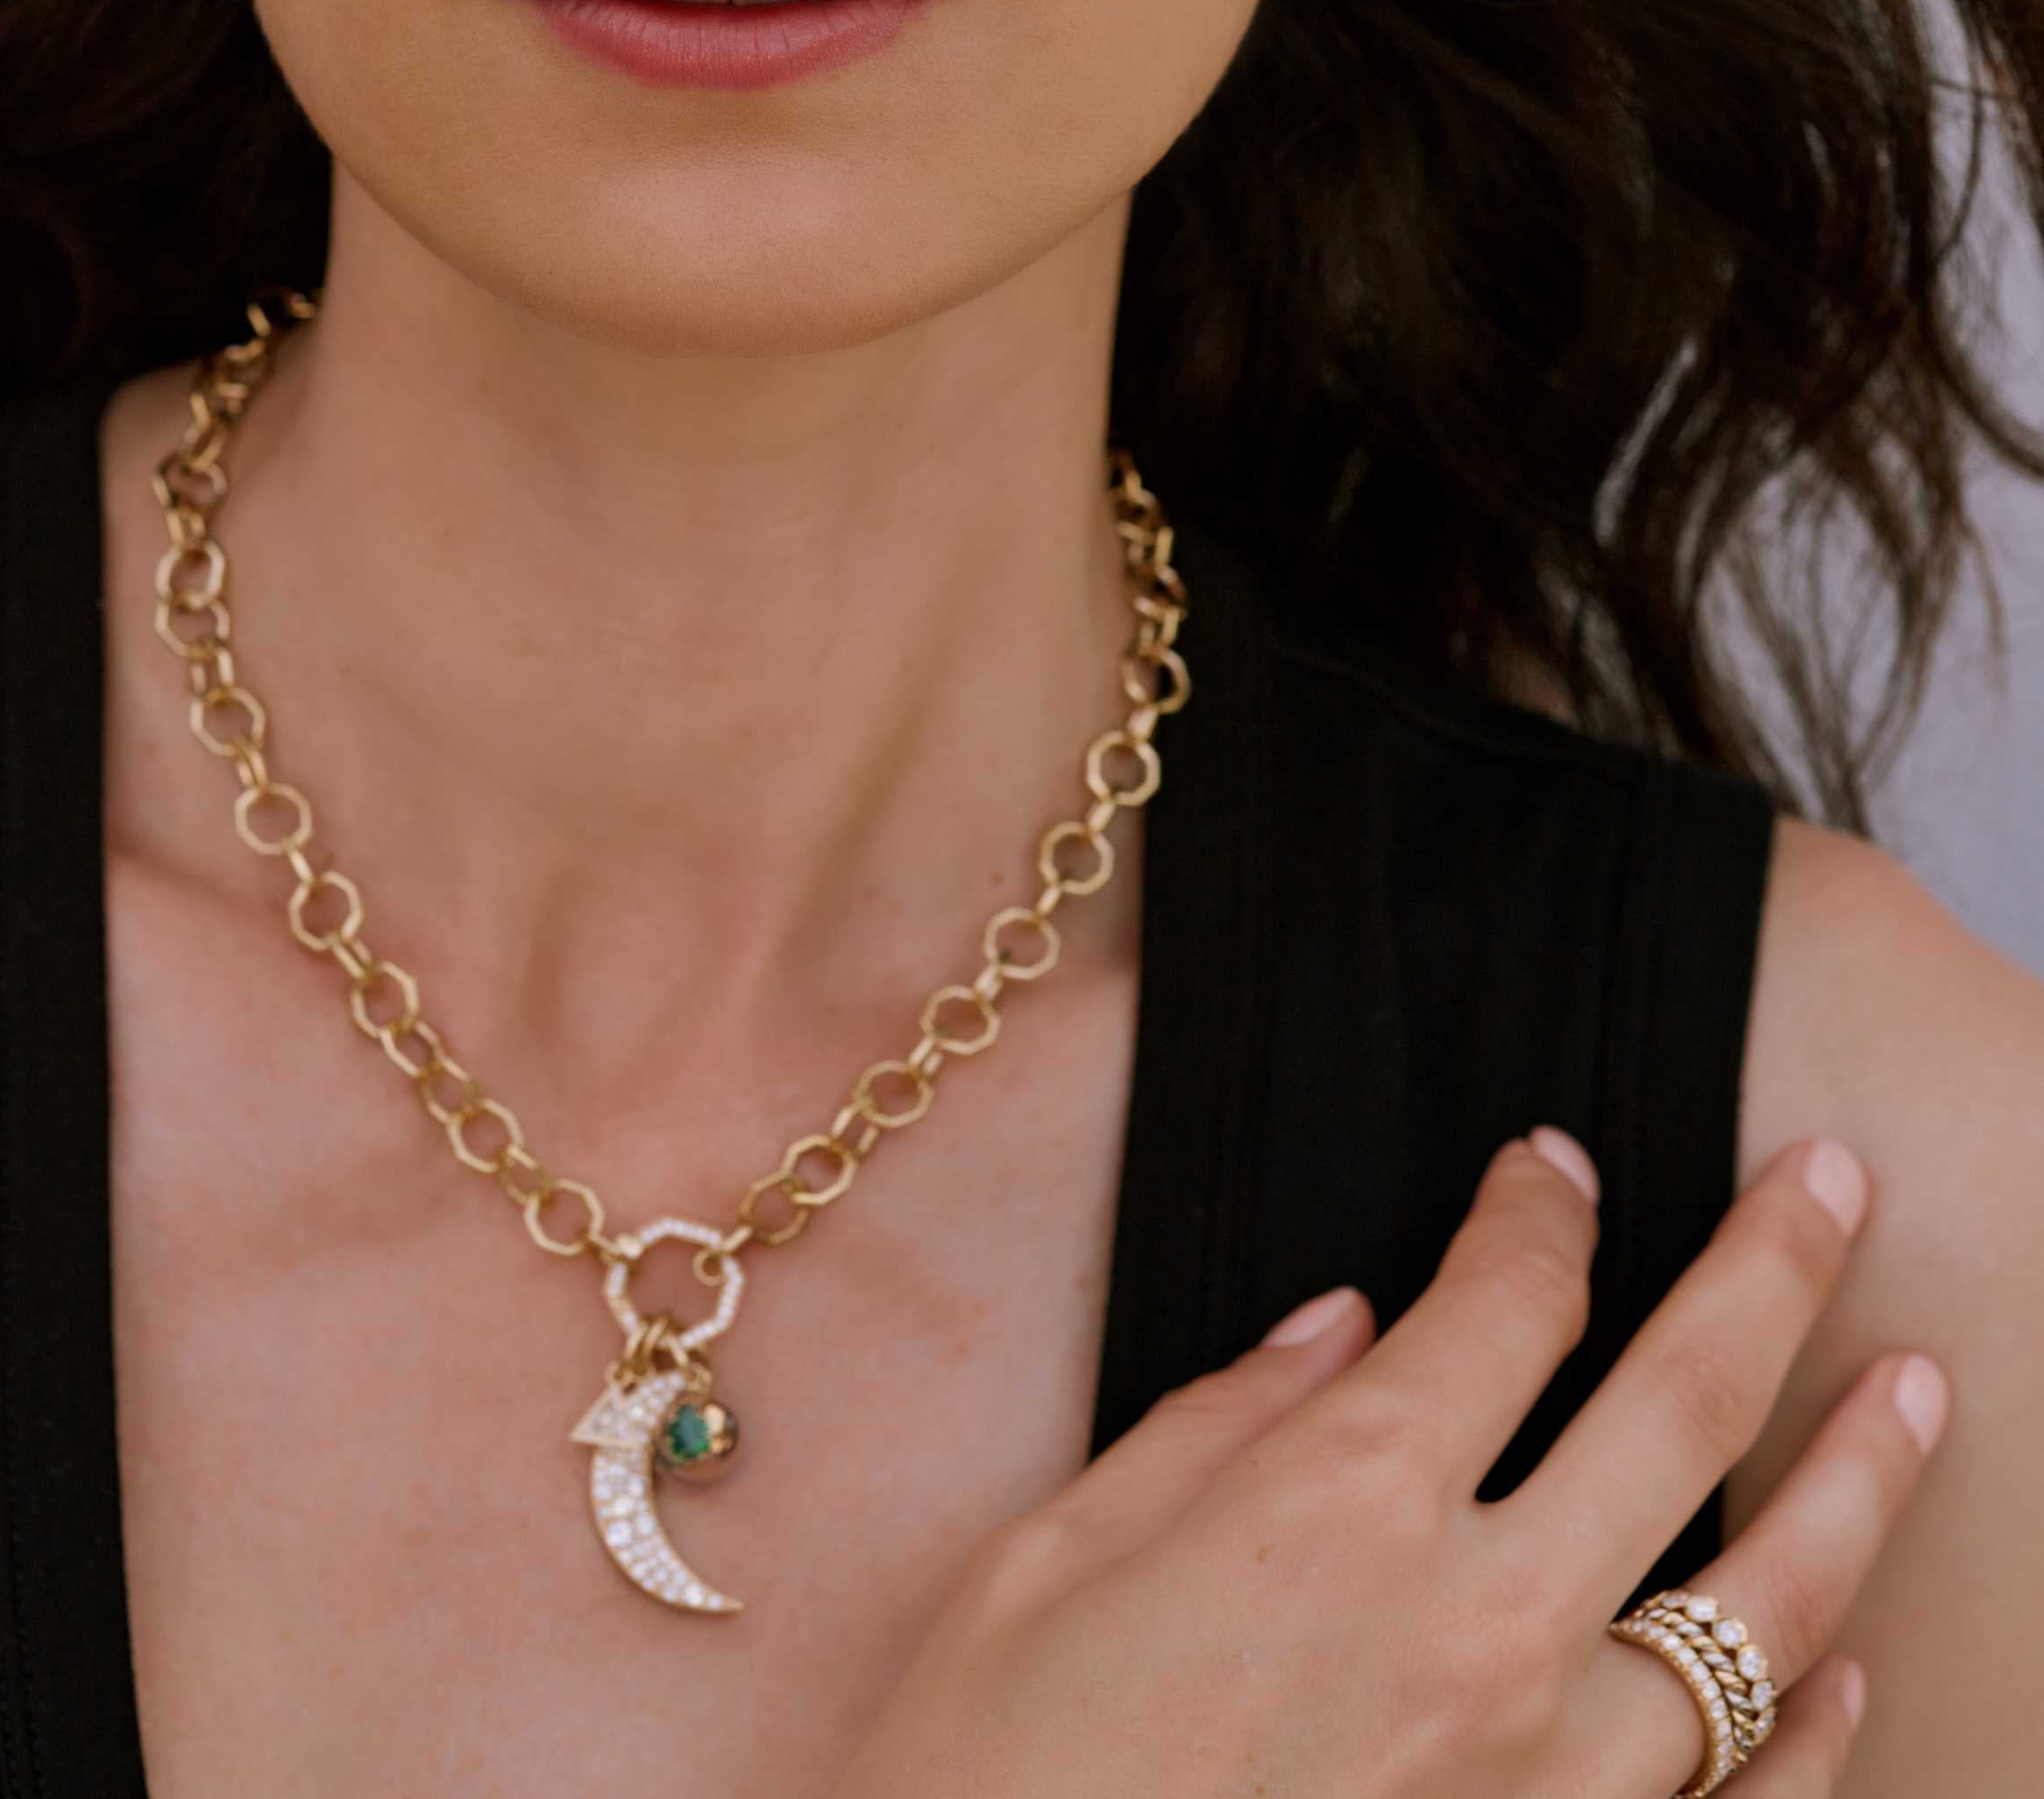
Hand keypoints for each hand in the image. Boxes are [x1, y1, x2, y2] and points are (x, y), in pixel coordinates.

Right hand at [832, 1130, 1944, 1797]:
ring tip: (1916, 1390)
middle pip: (1681, 1406)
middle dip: (1771, 1272)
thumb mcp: (1050, 1560)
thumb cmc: (988, 1781)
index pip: (1500, 1303)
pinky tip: (1852, 1671)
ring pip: (1762, 1610)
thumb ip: (1214, 1425)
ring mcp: (1551, 1785)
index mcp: (1335, 1506)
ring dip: (1856, 1485)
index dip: (1538, 1212)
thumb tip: (1338, 1329)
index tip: (1554, 1167)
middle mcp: (1477, 1628)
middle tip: (1833, 1183)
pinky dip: (1818, 1739)